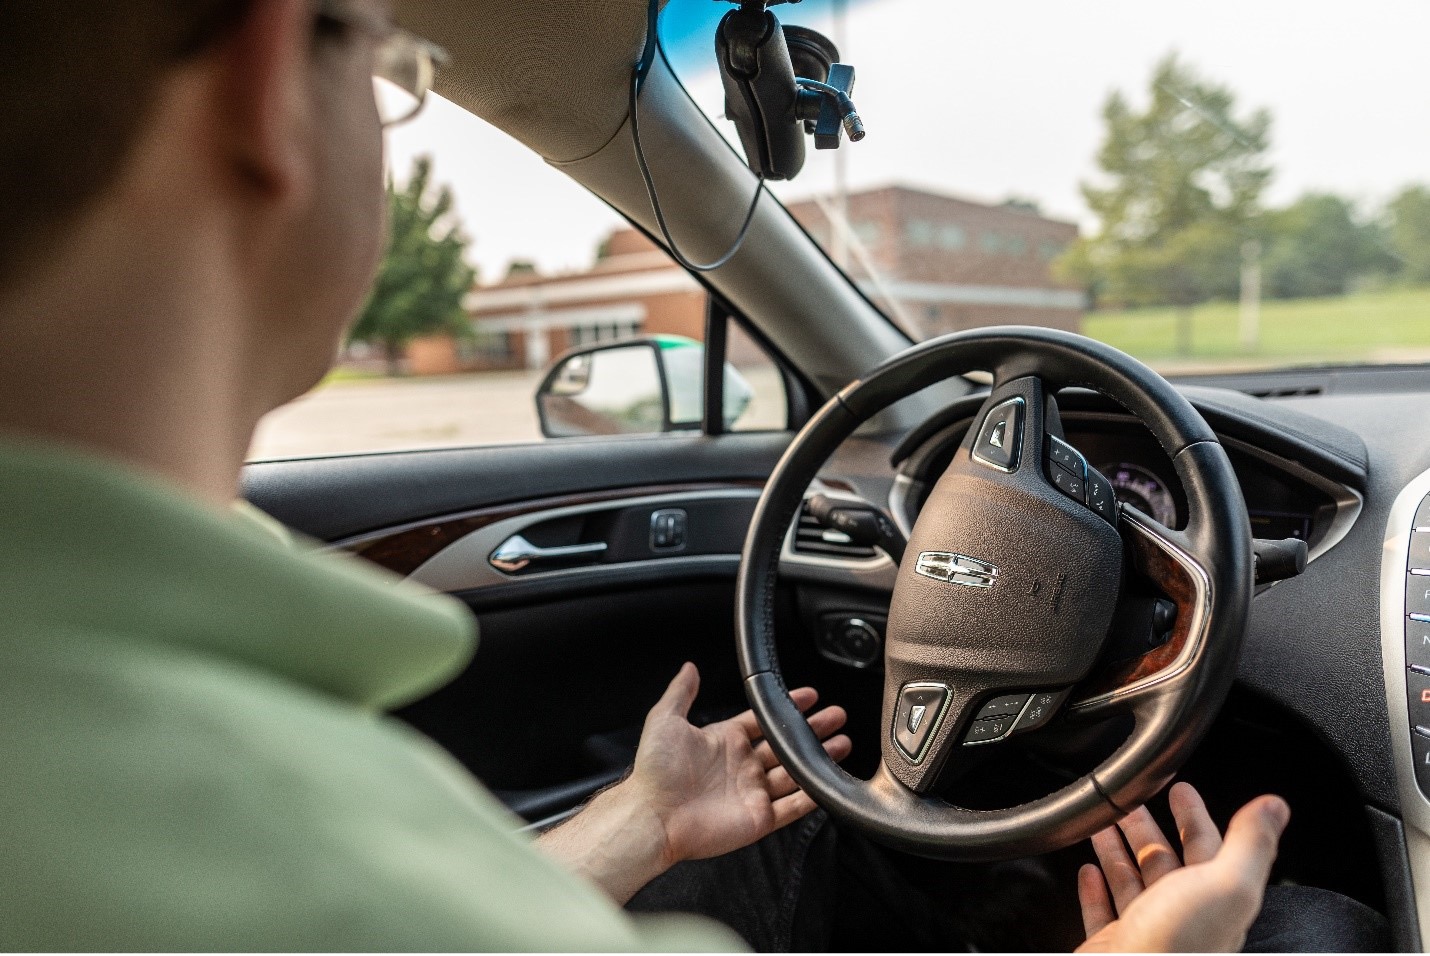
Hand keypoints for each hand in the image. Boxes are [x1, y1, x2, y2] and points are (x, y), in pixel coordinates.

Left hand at [626, 661, 850, 865]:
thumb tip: (689, 667)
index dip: (787, 708)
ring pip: (795, 773)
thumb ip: (681, 692)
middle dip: (812, 730)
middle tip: (837, 717)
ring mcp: (752, 793)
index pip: (763, 720)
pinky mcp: (759, 819)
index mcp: (725, 741)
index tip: (809, 696)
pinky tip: (828, 783)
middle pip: (785, 745)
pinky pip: (793, 807)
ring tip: (843, 743)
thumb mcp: (666, 720)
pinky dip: (812, 796)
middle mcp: (742, 766)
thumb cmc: (656, 771)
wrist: (654, 815)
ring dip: (819, 759)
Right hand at [1077, 782, 1289, 952]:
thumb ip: (1250, 843)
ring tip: (1104, 825)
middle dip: (1149, 828)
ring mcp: (1145, 935)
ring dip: (1119, 850)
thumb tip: (1274, 806)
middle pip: (1165, 863)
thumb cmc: (1174, 947)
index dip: (1195, 817)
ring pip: (1133, 884)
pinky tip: (1088, 872)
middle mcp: (1181, 920)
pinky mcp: (1111, 947)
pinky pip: (1103, 913)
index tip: (1179, 788)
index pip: (1208, 850)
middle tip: (1133, 801)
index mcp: (1213, 903)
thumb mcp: (1226, 886)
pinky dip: (1095, 889)